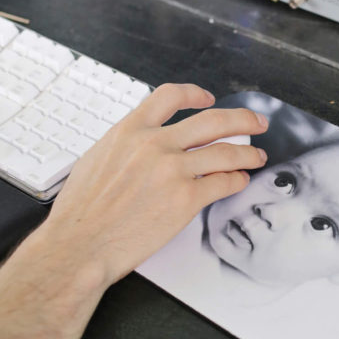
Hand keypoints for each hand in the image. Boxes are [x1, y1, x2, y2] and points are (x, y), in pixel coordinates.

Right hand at [41, 83, 267, 287]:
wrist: (80, 244)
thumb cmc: (82, 212)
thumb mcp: (97, 159)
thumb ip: (125, 145)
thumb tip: (140, 143)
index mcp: (130, 130)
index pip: (170, 96)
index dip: (195, 94)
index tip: (208, 99)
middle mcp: (155, 144)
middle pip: (213, 120)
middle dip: (242, 119)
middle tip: (256, 122)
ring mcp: (173, 170)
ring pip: (227, 152)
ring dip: (249, 154)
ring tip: (257, 157)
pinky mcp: (186, 199)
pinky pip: (224, 183)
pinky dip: (237, 181)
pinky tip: (240, 182)